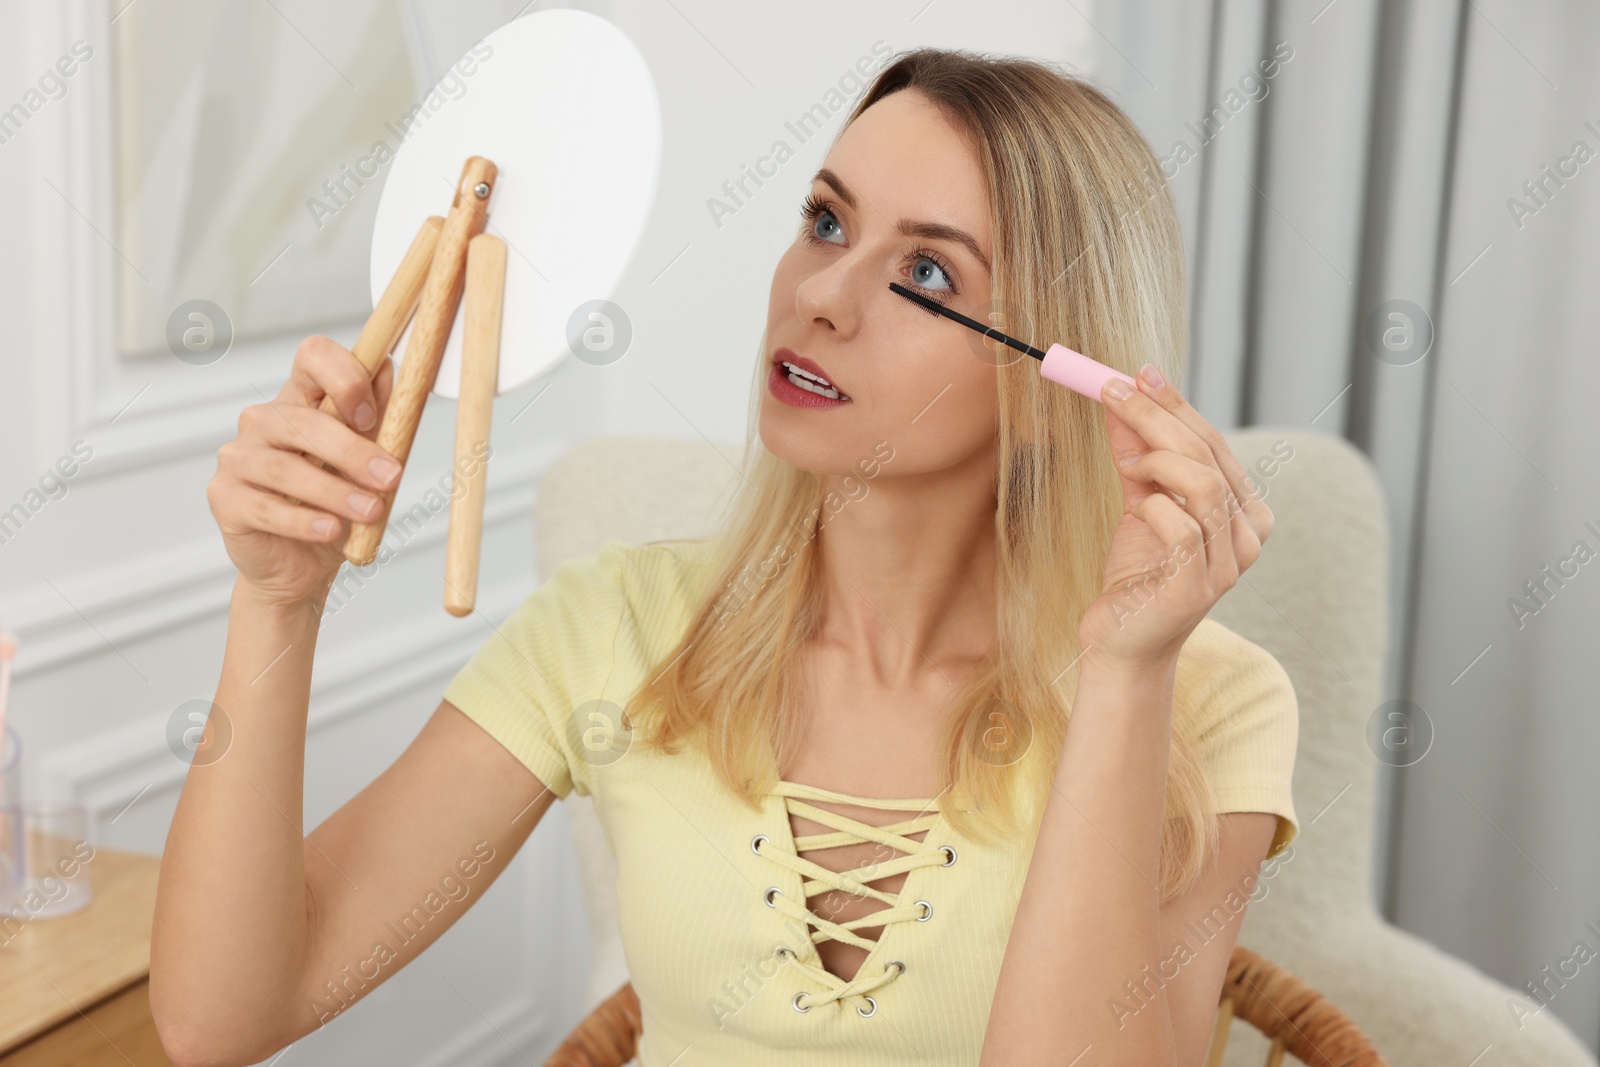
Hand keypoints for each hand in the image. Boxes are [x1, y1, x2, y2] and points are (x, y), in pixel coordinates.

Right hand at [207, 336, 401, 607]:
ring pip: (285, 467)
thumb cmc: (335, 505)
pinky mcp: (225, 497)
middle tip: (390, 477)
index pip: (313, 357)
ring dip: (334, 491)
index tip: (372, 415)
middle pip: (303, 420)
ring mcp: (239, 457)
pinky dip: (304, 521)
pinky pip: (265, 506)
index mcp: (302, 399)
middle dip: (353, 450)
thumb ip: (380, 419)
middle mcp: (264, 421)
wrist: (301, 564)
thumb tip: (388, 370)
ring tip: (370, 511)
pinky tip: (331, 530)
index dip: (345, 377)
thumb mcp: (368, 462)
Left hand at [1077, 364, 1274, 671]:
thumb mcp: (1139, 505)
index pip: (1213, 443)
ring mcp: (1228, 563)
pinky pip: (1179, 524)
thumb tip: (1120, 398)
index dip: (1177, 405)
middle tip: (1113, 390)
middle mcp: (1247, 536)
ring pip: (1202, 484)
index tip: (1140, 373)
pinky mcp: (1197, 585)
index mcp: (1244, 512)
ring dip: (1156, 459)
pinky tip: (1135, 509)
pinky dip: (1152, 506)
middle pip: (1207, 455)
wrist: (1121, 643)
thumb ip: (1137, 456)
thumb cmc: (1136, 575)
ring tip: (1126, 465)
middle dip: (1158, 415)